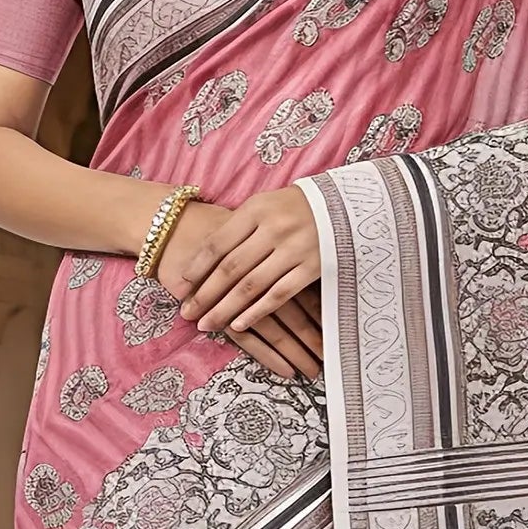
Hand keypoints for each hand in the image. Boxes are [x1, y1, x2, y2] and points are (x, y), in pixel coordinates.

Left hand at [162, 191, 323, 380]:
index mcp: (257, 209)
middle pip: (230, 268)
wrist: (347, 205)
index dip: (198, 266)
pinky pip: (278, 295)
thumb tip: (205, 256)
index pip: (219, 242)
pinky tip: (239, 325)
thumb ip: (240, 225)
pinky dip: (256, 312)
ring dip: (225, 308)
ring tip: (207, 324)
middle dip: (205, 294)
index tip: (181, 285)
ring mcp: (294, 249)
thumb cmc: (297, 206)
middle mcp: (273, 228)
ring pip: (251, 285)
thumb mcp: (267, 203)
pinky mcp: (313, 268)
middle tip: (187, 313)